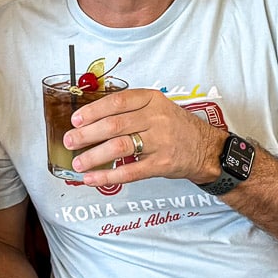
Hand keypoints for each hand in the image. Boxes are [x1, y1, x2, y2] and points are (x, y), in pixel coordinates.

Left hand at [66, 88, 222, 186]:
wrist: (207, 148)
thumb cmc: (176, 127)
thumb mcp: (157, 108)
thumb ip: (130, 110)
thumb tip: (91, 121)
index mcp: (152, 99)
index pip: (117, 102)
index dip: (93, 111)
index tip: (76, 119)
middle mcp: (156, 118)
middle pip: (114, 124)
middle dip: (87, 134)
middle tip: (70, 141)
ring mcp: (160, 141)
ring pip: (120, 146)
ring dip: (94, 155)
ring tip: (78, 162)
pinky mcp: (162, 164)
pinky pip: (130, 171)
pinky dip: (108, 176)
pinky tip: (93, 178)